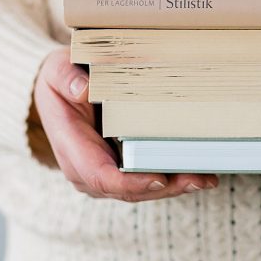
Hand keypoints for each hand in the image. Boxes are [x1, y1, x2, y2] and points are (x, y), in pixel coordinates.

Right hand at [30, 47, 218, 201]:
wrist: (55, 92)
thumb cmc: (59, 81)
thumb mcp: (57, 70)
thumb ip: (66, 77)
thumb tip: (84, 89)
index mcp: (70, 145)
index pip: (99, 175)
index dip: (129, 182)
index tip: (158, 177)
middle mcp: (84, 169)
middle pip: (126, 190)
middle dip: (163, 188)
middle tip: (198, 178)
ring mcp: (102, 174)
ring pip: (139, 191)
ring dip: (173, 188)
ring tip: (205, 178)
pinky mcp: (117, 171)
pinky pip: (143, 182)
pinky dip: (170, 180)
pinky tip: (196, 173)